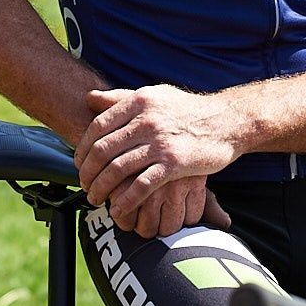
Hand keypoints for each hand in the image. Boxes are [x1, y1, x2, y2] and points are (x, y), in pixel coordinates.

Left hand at [77, 86, 242, 233]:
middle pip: (103, 150)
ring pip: (118, 169)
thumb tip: (89, 97)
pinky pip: (141, 186)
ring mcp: (160, 142)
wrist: (227, 122)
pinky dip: (125, 200)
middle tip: (84, 185)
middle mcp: (147, 120)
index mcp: (139, 101)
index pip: (98, 126)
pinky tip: (118, 209)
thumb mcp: (155, 95)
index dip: (83, 147)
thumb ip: (121, 97)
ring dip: (101, 188)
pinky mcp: (174, 164)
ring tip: (95, 198)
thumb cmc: (187, 110)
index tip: (78, 163)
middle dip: (88, 171)